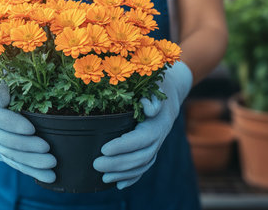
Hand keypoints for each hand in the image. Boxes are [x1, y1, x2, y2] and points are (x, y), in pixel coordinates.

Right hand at [0, 53, 55, 182]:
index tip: (32, 128)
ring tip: (51, 167)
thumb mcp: (4, 74)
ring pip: (10, 155)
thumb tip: (5, 84)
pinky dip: (32, 171)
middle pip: (4, 139)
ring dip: (31, 163)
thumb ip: (7, 80)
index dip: (12, 123)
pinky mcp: (0, 152)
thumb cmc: (4, 80)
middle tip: (48, 149)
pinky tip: (48, 178)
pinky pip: (15, 163)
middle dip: (26, 146)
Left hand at [93, 61, 192, 189]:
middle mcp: (160, 135)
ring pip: (142, 164)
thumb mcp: (154, 83)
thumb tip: (147, 107)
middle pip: (141, 156)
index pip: (141, 138)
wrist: (172, 90)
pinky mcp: (152, 148)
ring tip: (104, 178)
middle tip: (96, 164)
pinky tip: (119, 184)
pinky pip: (144, 166)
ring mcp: (157, 143)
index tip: (104, 149)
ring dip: (123, 174)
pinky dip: (133, 177)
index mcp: (158, 120)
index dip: (123, 146)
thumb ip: (152, 96)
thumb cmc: (156, 83)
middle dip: (118, 163)